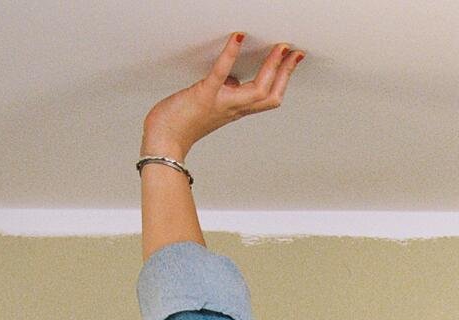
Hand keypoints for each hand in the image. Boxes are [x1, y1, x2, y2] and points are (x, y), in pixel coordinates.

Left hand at [142, 34, 305, 158]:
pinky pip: (222, 73)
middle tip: (295, 53)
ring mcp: (221, 102)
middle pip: (271, 94)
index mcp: (235, 110)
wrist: (163, 142)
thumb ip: (224, 93)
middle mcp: (233, 108)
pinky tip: (238, 37)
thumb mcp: (208, 106)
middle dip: (286, 72)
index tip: (291, 61)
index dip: (283, 80)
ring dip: (272, 67)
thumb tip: (234, 80)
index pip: (268, 98)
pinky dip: (231, 54)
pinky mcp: (204, 94)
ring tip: (279, 48)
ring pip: (258, 89)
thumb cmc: (179, 125)